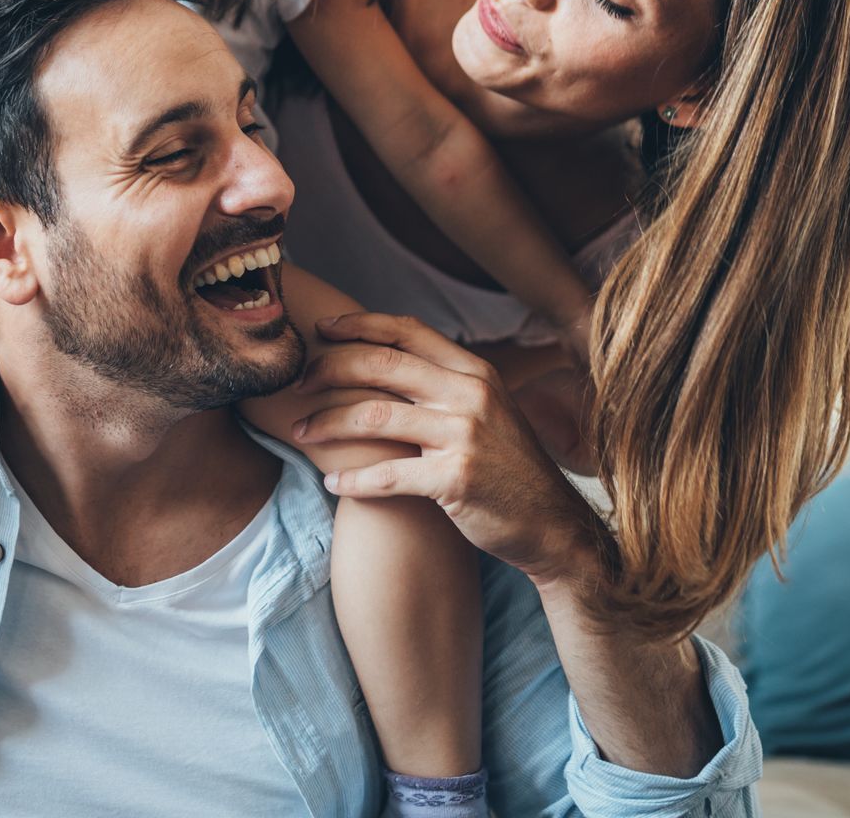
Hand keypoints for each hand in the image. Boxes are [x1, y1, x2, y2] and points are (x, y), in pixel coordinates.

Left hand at [290, 312, 604, 586]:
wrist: (550, 525)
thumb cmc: (506, 468)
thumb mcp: (487, 410)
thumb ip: (444, 383)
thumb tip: (383, 358)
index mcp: (475, 371)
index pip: (408, 331)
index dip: (359, 324)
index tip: (322, 329)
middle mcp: (471, 395)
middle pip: (382, 364)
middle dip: (329, 369)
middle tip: (298, 385)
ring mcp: (465, 436)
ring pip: (374, 416)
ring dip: (327, 424)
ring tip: (301, 433)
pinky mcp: (455, 480)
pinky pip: (387, 475)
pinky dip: (352, 480)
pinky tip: (333, 484)